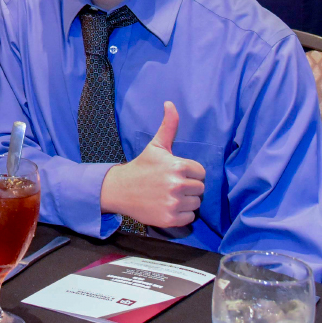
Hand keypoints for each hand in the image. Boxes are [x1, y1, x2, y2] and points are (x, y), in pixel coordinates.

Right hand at [99, 101, 205, 229]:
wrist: (121, 189)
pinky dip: (182, 215)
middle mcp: (177, 185)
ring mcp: (173, 203)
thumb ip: (168, 126)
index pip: (201, 173)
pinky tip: (169, 206)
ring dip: (186, 201)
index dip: (190, 173)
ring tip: (170, 195)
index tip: (176, 173)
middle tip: (172, 185)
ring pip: (196, 204)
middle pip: (200, 189)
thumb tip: (170, 103)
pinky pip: (189, 218)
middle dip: (189, 187)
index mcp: (177, 166)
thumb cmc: (142, 166)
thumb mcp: (156, 145)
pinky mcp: (170, 219)